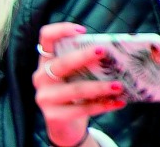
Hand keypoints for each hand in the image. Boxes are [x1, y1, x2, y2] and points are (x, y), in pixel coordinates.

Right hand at [34, 22, 123, 146]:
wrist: (63, 128)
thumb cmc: (73, 96)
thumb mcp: (72, 78)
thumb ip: (83, 67)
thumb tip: (112, 56)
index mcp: (45, 62)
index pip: (45, 38)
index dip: (60, 30)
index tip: (81, 30)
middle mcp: (41, 77)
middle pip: (62, 63)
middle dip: (83, 56)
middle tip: (103, 51)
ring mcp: (45, 97)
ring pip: (75, 89)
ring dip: (99, 87)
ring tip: (118, 85)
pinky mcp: (54, 115)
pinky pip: (82, 109)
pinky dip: (102, 106)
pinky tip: (117, 102)